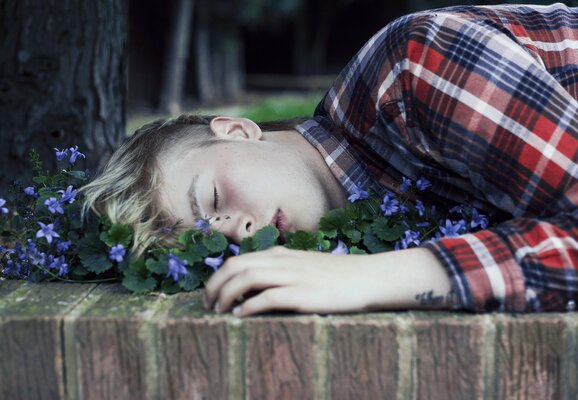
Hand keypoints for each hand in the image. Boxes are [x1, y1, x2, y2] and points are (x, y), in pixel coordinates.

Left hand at [203, 246, 376, 316]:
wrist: (369, 277)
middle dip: (215, 284)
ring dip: (225, 294)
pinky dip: (247, 307)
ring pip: (245, 278)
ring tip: (218, 311)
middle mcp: (283, 261)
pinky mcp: (302, 294)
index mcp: (282, 254)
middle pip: (236, 266)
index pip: (239, 259)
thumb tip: (257, 285)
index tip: (212, 292)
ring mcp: (292, 276)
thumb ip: (283, 269)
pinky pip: (266, 297)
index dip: (219, 275)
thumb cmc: (338, 275)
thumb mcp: (306, 265)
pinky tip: (240, 316)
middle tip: (207, 303)